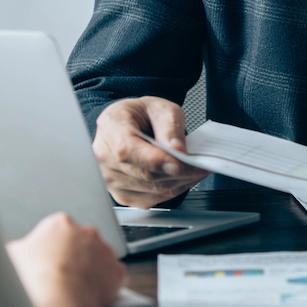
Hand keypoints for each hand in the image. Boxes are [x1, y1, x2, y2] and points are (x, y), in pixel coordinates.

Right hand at [6, 212, 124, 306]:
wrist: (57, 304)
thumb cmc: (32, 281)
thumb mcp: (9, 257)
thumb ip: (18, 247)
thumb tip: (15, 249)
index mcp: (60, 224)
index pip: (57, 231)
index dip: (50, 249)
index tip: (47, 262)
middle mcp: (87, 231)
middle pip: (79, 242)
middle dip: (72, 256)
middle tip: (59, 275)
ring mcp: (105, 250)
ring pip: (97, 258)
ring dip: (88, 269)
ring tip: (71, 288)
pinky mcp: (116, 270)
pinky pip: (110, 276)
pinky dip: (102, 284)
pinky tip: (87, 294)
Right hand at [91, 97, 208, 206]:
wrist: (128, 124)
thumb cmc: (141, 114)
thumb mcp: (161, 108)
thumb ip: (170, 127)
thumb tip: (177, 151)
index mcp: (111, 128)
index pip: (128, 152)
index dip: (156, 161)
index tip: (181, 163)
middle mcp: (104, 157)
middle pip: (144, 174)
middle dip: (179, 172)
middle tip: (203, 165)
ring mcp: (110, 180)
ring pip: (151, 189)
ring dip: (180, 182)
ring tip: (196, 170)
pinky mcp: (121, 194)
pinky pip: (151, 199)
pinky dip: (172, 190)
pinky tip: (183, 178)